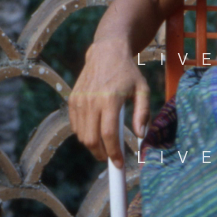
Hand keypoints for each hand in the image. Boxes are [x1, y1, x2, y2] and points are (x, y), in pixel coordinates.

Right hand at [68, 39, 149, 168]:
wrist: (106, 52)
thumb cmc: (128, 72)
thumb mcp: (142, 89)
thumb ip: (143, 112)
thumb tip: (141, 136)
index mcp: (110, 99)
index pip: (108, 135)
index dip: (114, 153)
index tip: (120, 164)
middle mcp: (92, 101)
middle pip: (92, 140)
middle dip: (102, 154)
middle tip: (112, 158)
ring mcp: (80, 100)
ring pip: (82, 136)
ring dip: (93, 146)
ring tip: (106, 144)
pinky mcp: (72, 99)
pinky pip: (75, 126)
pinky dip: (84, 134)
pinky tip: (95, 130)